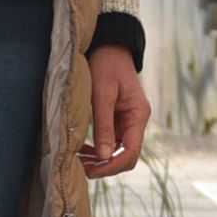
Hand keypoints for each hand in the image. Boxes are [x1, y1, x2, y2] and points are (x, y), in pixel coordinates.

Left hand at [79, 49, 151, 177]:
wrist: (109, 46)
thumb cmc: (106, 64)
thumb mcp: (102, 94)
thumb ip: (103, 125)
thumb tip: (103, 156)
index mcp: (138, 115)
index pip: (130, 152)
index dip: (112, 166)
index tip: (91, 171)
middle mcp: (137, 121)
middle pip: (126, 156)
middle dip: (104, 166)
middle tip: (79, 168)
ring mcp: (128, 121)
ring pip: (117, 151)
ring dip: (99, 160)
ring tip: (77, 162)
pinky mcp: (118, 119)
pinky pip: (110, 142)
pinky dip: (97, 149)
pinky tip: (82, 151)